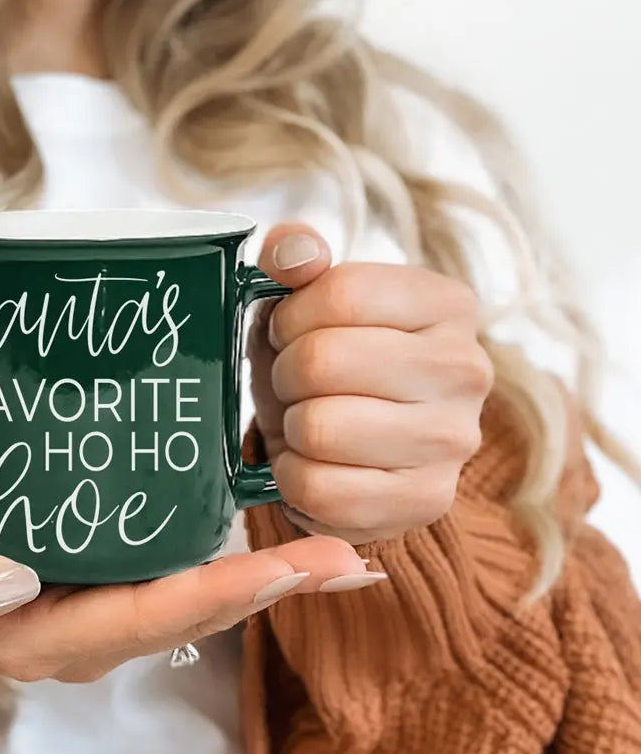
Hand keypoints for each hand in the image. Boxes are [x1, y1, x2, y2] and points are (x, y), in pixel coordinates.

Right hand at [0, 520, 374, 682]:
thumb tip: (7, 579)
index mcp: (49, 638)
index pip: (146, 618)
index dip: (214, 592)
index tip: (280, 565)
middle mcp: (91, 636)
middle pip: (194, 615)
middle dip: (273, 590)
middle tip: (352, 560)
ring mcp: (101, 614)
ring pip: (197, 600)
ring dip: (270, 581)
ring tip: (344, 556)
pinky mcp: (102, 585)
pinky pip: (178, 579)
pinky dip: (232, 563)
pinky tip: (278, 540)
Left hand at [248, 225, 493, 544]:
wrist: (349, 454)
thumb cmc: (325, 369)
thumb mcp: (304, 305)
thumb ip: (295, 260)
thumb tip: (291, 252)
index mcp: (447, 303)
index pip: (338, 293)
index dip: (288, 318)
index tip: (290, 334)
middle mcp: (467, 368)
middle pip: (322, 361)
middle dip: (286, 376)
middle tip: (296, 387)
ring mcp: (454, 441)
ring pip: (318, 427)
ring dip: (290, 429)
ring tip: (306, 425)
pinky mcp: (427, 501)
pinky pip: (319, 489)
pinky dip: (294, 480)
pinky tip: (313, 467)